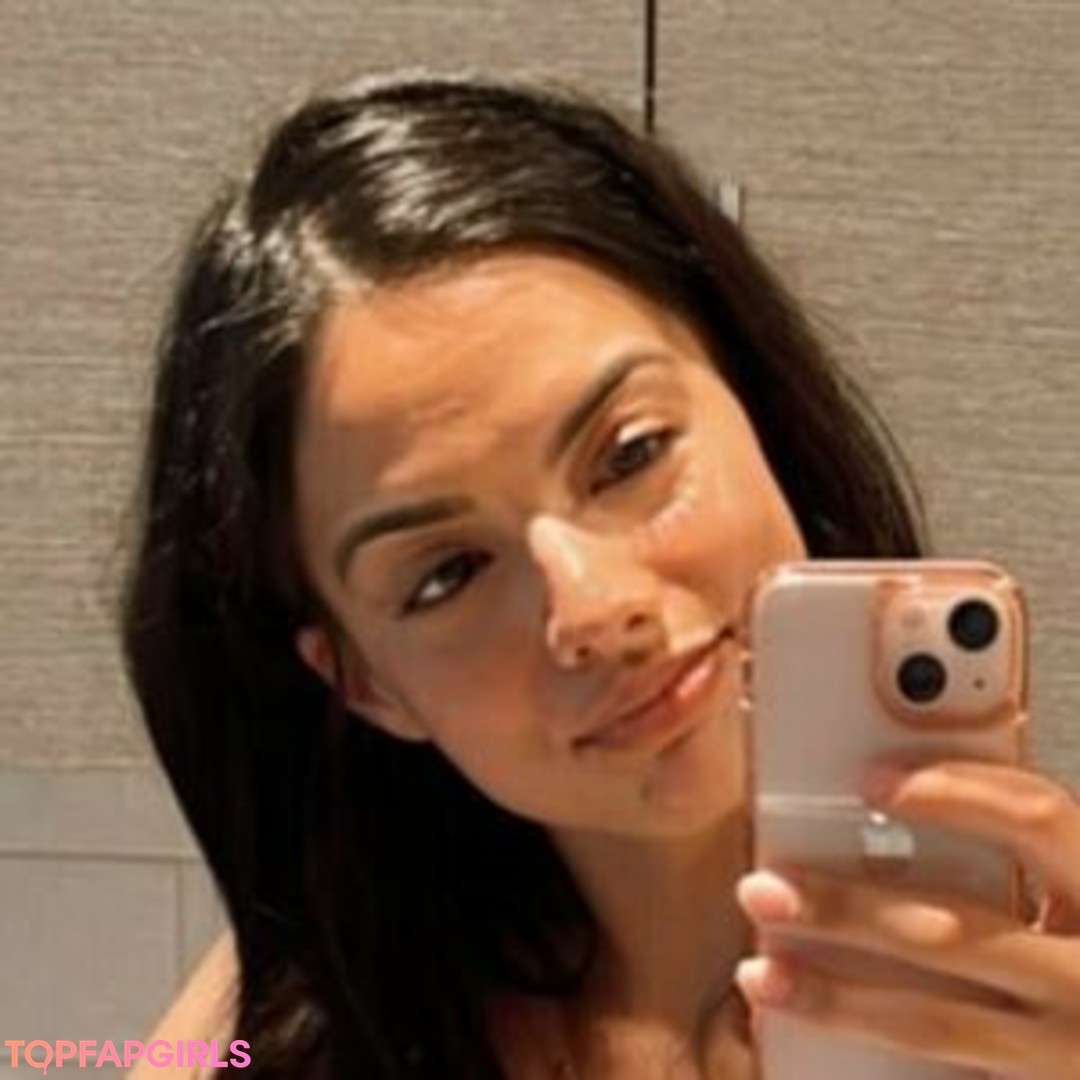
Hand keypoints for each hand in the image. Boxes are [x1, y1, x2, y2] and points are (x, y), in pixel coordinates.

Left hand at [734, 759, 1079, 1079]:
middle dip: (847, 909)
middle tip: (764, 889)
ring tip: (760, 974)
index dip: (952, 791)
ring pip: (937, 1022)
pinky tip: (813, 1058)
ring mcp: (1065, 1055)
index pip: (1039, 817)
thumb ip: (1031, 861)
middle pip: (953, 930)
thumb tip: (891, 801)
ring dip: (836, 998)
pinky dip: (874, 1069)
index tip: (868, 781)